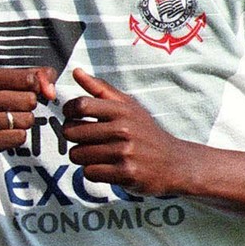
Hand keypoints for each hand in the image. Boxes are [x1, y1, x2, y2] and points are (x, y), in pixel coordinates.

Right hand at [0, 66, 56, 158]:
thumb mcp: (2, 82)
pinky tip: (2, 134)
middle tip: (9, 109)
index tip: (21, 91)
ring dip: (22, 123)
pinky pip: (19, 137)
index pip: (29, 79)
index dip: (33, 87)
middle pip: (30, 100)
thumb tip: (50, 91)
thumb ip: (35, 76)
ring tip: (4, 122)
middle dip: (26, 107)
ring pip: (27, 120)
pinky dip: (16, 137)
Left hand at [62, 68, 193, 195]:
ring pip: (77, 154)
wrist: (175, 163)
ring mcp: (125, 152)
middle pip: (72, 132)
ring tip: (99, 154)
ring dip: (83, 157)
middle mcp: (124, 129)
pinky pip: (88, 172)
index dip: (68, 111)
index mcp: (122, 110)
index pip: (80, 105)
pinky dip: (93, 172)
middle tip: (87, 139)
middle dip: (74, 137)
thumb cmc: (146, 132)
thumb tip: (76, 71)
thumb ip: (100, 89)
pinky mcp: (125, 173)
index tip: (72, 117)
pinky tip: (107, 168)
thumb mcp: (129, 107)